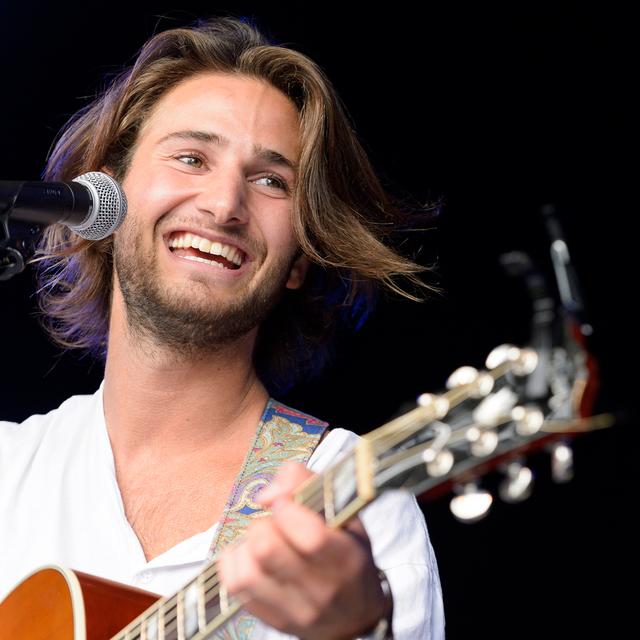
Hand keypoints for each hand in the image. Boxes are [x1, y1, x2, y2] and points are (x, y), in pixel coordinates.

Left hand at [217, 462, 389, 638]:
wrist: (354, 616)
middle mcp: (322, 591)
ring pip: (247, 572)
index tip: (285, 503)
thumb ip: (306, 484)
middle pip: (269, 550)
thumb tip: (265, 495)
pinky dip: (234, 562)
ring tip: (260, 539)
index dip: (288, 510)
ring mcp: (295, 612)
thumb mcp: (343, 512)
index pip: (311, 537)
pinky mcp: (271, 621)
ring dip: (246, 545)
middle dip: (263, 524)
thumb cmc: (348, 553)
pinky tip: (249, 554)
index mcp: (347, 559)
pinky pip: (235, 587)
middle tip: (272, 521)